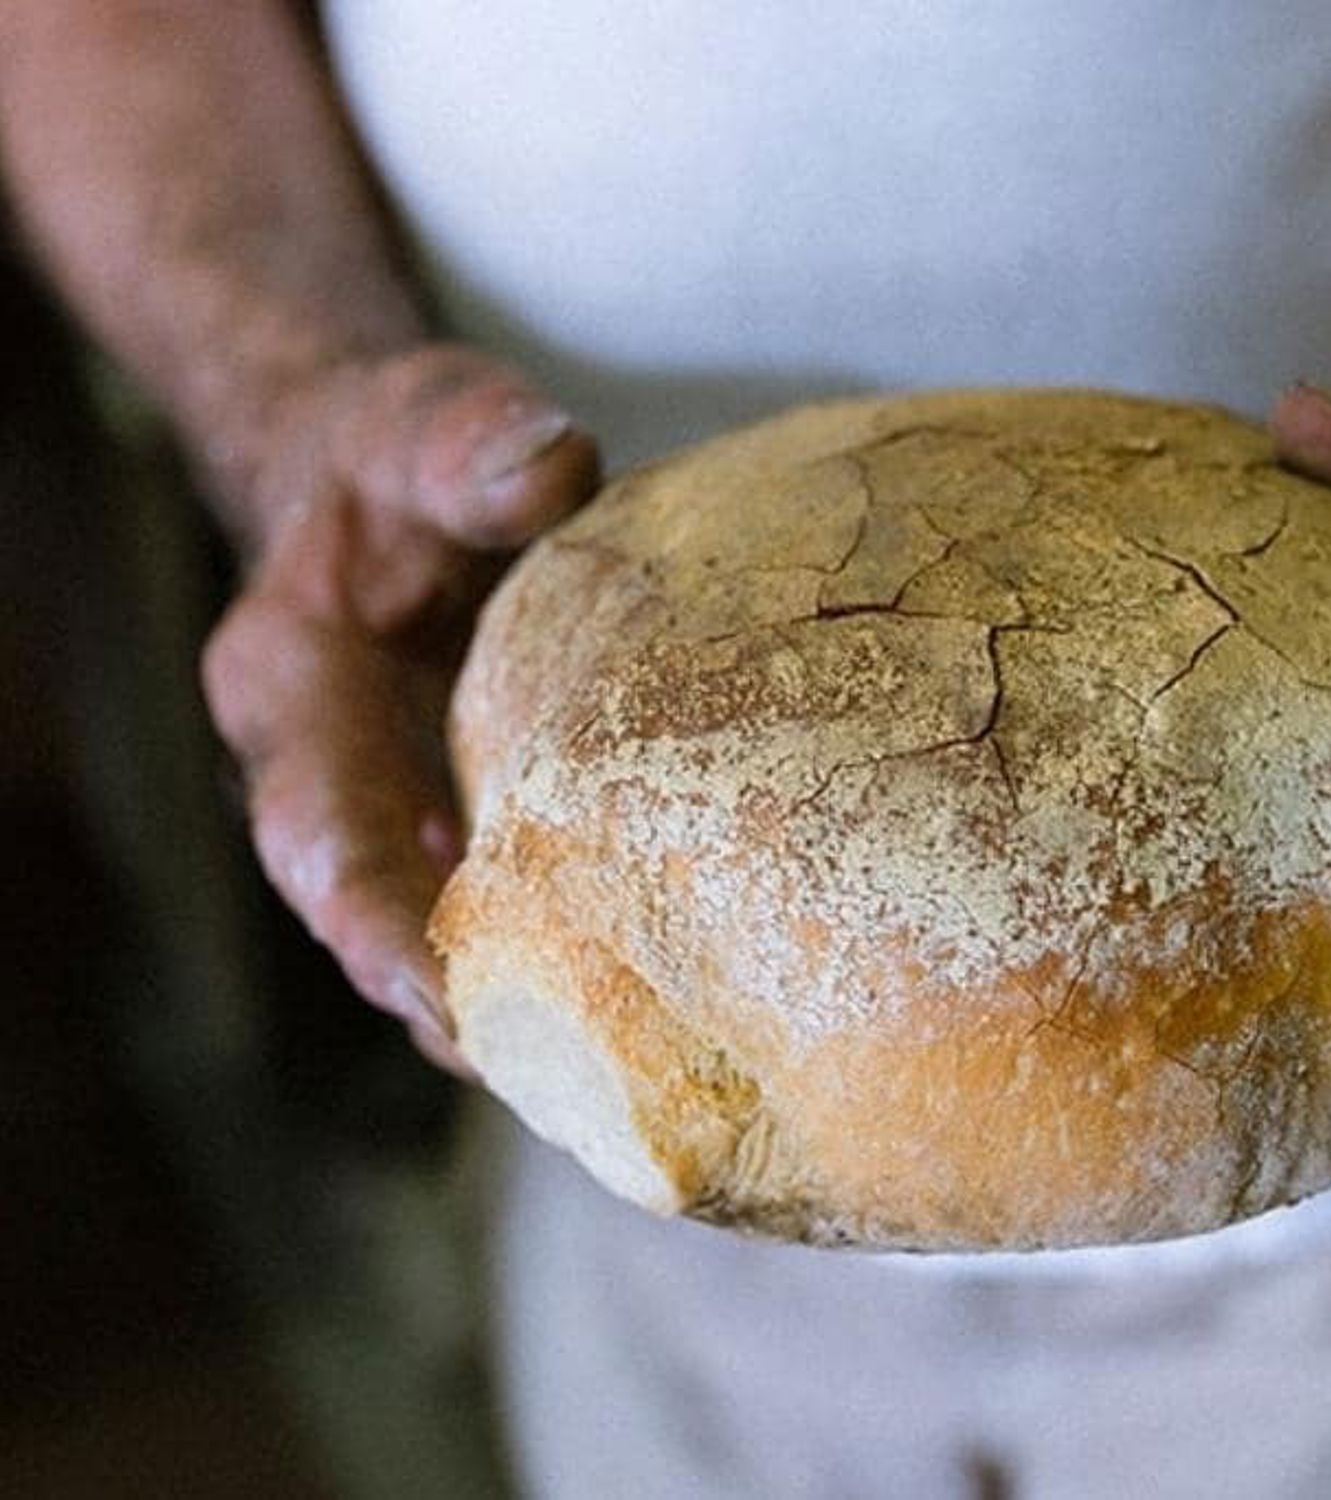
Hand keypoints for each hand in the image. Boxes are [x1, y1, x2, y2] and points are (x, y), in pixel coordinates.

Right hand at [200, 346, 599, 1072]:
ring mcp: (408, 807)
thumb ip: (465, 443)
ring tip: (625, 1072)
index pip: (319, 831)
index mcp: (292, 689)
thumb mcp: (424, 421)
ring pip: (451, 928)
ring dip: (524, 1002)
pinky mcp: (475, 815)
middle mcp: (337, 775)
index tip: (442, 997)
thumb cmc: (400, 452)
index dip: (376, 923)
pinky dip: (571, 946)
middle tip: (561, 1079)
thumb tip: (547, 468)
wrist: (392, 478)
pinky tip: (658, 991)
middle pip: (384, 921)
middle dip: (459, 1006)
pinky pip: (514, 896)